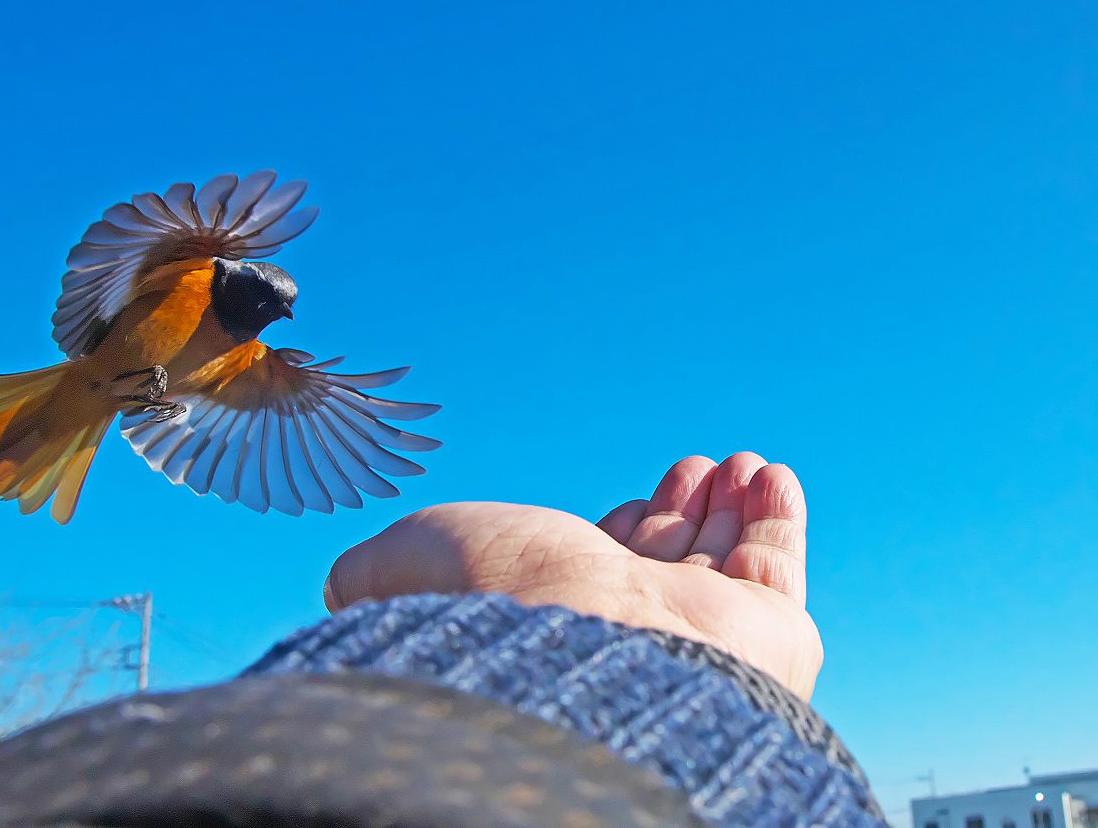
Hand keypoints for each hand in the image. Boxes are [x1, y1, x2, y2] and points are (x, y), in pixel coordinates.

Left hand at [324, 453, 822, 698]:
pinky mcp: (771, 634)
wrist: (578, 660)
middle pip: (668, 566)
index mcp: (556, 622)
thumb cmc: (487, 610)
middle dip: (678, 513)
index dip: (617, 534)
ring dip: (729, 506)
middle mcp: (630, 635)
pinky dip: (778, 515)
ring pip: (726, 564)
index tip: (625, 504)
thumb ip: (370, 569)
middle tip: (688, 470)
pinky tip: (768, 473)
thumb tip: (342, 581)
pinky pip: (779, 564)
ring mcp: (705, 638)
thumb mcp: (396, 565)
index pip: (600, 577)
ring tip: (735, 461)